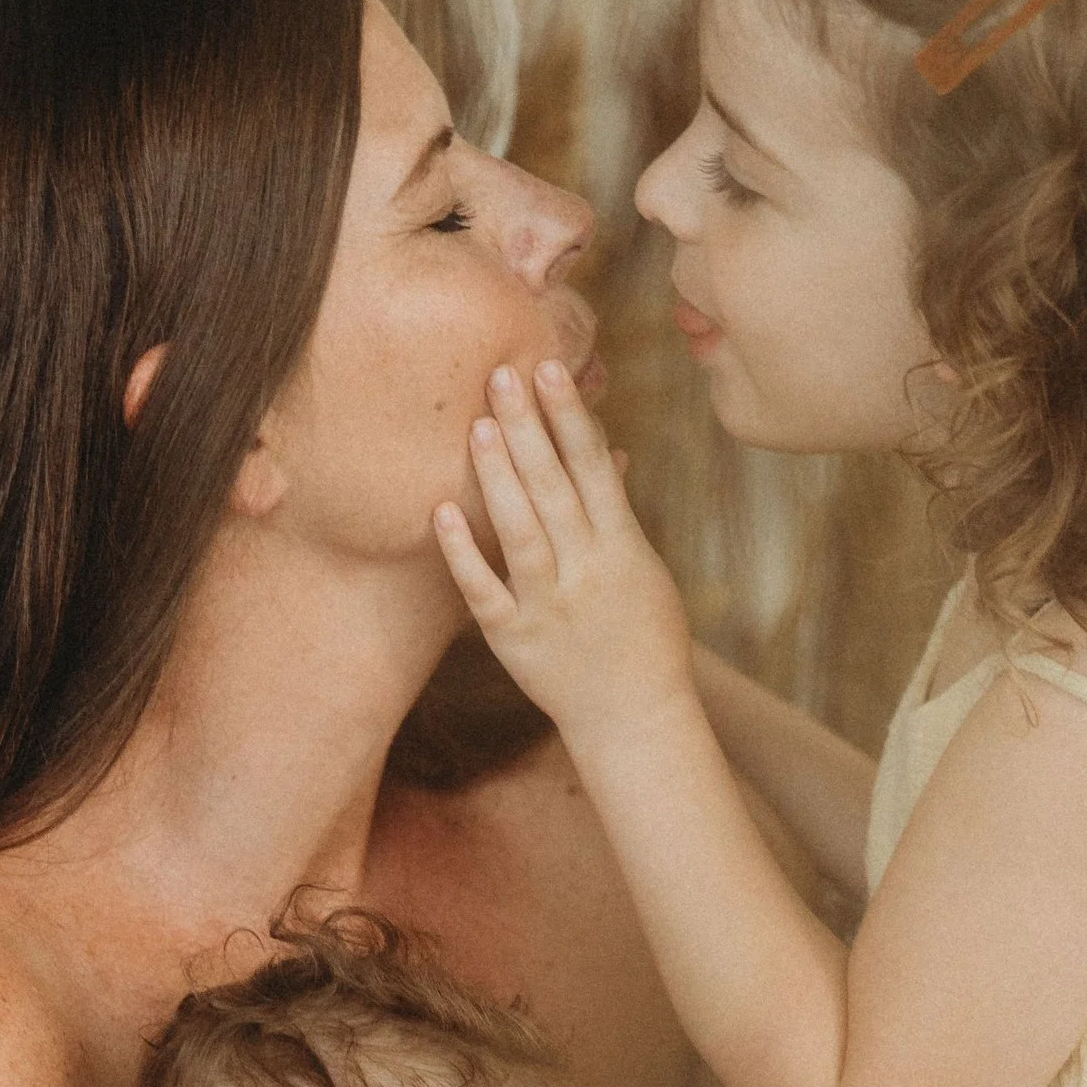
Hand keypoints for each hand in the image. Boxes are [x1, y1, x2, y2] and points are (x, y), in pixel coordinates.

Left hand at [433, 360, 696, 754]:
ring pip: (521, 532)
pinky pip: (485, 592)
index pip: (593, 469)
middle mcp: (585, 571)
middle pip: (554, 488)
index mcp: (622, 549)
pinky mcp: (515, 639)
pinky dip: (463, 555)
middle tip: (501, 372)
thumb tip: (609, 452)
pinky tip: (441, 512)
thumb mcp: (645, 572)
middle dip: (529, 429)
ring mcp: (549, 606)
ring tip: (479, 424)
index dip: (571, 416)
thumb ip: (618, 515)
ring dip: (499, 476)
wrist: (635, 719)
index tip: (549, 368)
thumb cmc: (645, 639)